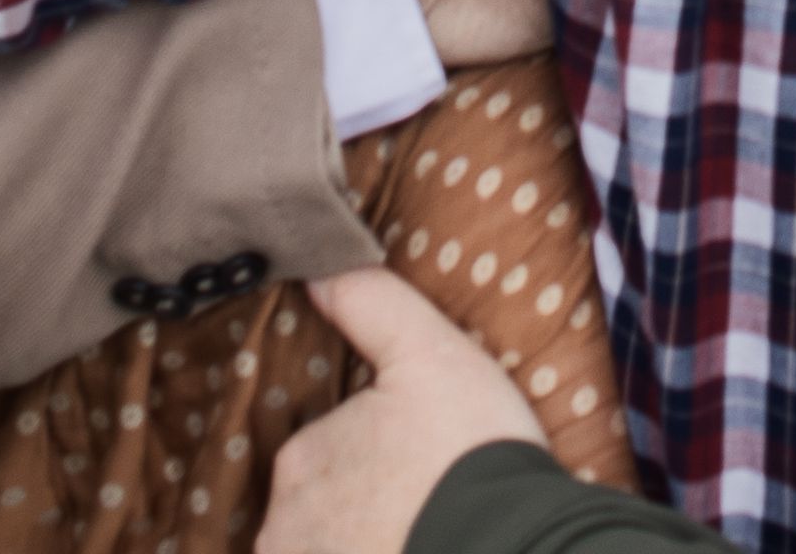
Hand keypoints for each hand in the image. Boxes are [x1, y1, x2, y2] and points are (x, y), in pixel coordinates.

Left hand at [260, 268, 549, 553]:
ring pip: (323, 547)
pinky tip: (415, 548)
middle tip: (420, 500)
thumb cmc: (469, 450)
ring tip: (420, 533)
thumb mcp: (432, 355)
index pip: (319, 453)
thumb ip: (370, 303)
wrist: (511, 547)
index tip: (415, 460)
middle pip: (316, 511)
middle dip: (355, 507)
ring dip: (357, 538)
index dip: (367, 455)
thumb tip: (316, 270)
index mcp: (301, 459)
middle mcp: (284, 529)